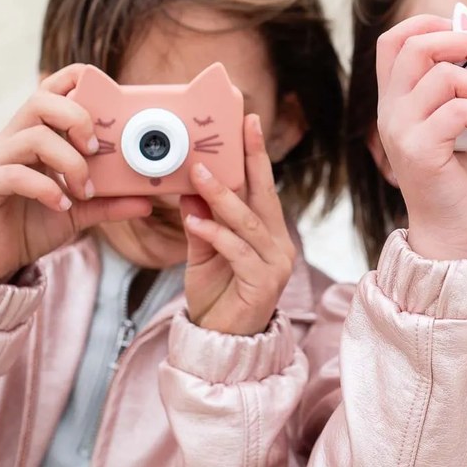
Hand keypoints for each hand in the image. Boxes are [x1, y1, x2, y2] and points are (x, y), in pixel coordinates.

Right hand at [0, 65, 153, 282]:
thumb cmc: (36, 223)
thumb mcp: (81, 210)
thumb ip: (111, 201)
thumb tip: (148, 201)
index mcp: (37, 132)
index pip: (52, 88)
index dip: (78, 82)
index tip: (109, 108)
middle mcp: (13, 138)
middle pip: (41, 100)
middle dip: (77, 118)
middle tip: (96, 150)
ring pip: (34, 137)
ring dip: (70, 162)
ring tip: (84, 190)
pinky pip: (15, 174)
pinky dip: (47, 189)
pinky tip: (61, 205)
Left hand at [180, 114, 296, 335]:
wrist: (220, 344)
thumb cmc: (215, 297)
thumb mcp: (202, 254)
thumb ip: (200, 224)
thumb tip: (189, 190)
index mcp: (267, 233)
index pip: (261, 187)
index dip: (255, 154)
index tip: (248, 121)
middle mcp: (278, 244)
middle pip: (264, 195)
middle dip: (251, 160)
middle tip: (238, 129)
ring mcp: (275, 264)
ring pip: (248, 222)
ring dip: (221, 198)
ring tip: (197, 176)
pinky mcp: (264, 283)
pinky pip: (238, 251)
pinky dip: (215, 234)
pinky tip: (194, 222)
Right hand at [375, 15, 466, 259]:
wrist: (447, 230)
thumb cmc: (452, 177)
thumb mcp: (449, 126)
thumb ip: (453, 92)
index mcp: (393, 100)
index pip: (392, 40)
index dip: (427, 24)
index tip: (464, 36)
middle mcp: (389, 111)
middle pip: (416, 46)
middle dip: (464, 42)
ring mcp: (401, 131)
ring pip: (443, 76)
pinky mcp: (420, 152)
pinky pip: (457, 110)